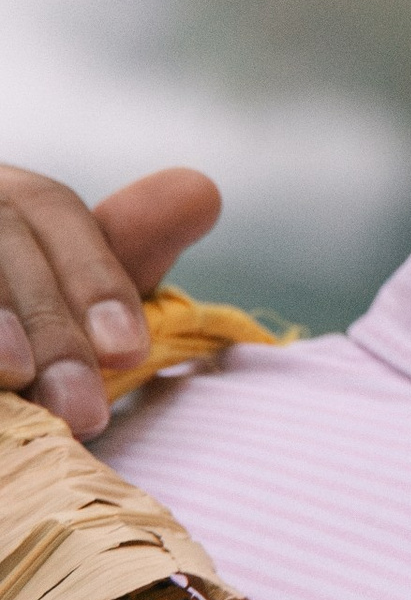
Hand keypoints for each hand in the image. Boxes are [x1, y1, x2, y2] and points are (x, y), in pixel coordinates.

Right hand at [0, 165, 222, 439]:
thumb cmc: (16, 323)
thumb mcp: (61, 291)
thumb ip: (121, 252)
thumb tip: (201, 190)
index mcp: (1, 197)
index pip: (48, 213)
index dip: (93, 274)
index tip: (130, 349)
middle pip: (0, 237)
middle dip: (46, 321)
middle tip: (84, 409)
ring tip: (13, 375)